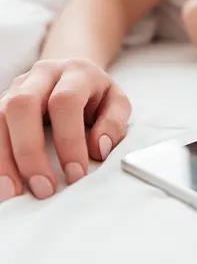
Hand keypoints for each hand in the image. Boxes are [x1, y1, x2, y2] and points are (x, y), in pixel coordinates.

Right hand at [0, 59, 130, 201]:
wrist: (74, 71)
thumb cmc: (97, 93)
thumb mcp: (117, 103)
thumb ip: (114, 123)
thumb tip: (99, 148)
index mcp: (76, 72)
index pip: (65, 102)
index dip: (69, 140)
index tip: (76, 174)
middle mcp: (43, 74)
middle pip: (22, 105)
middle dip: (29, 152)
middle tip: (43, 188)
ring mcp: (18, 86)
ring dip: (3, 158)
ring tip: (12, 192)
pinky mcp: (3, 101)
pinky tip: (3, 178)